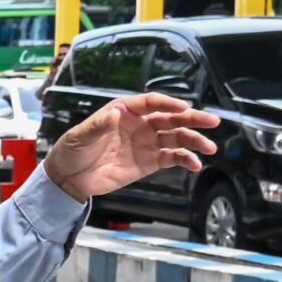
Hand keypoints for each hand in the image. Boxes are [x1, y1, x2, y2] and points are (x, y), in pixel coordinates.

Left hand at [45, 91, 220, 199]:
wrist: (68, 178)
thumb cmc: (72, 150)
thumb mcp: (80, 135)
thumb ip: (98, 125)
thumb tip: (115, 113)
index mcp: (125, 111)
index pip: (152, 103)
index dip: (168, 103)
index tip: (182, 107)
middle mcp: (140, 124)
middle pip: (171, 118)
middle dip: (192, 119)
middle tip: (212, 121)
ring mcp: (147, 143)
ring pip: (176, 138)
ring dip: (194, 141)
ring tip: (209, 147)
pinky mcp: (149, 162)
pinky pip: (172, 158)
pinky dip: (185, 160)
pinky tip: (196, 164)